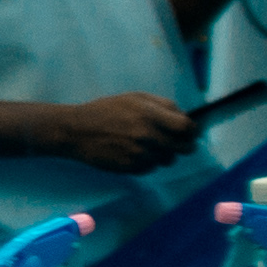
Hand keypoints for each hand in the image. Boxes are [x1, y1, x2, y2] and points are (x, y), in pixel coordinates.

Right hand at [49, 91, 197, 172]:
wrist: (75, 130)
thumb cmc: (105, 110)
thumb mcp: (135, 98)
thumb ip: (163, 105)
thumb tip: (185, 117)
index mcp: (151, 115)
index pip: (187, 127)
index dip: (192, 130)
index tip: (189, 132)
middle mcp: (148, 136)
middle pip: (184, 148)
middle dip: (183, 145)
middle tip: (175, 142)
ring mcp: (140, 154)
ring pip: (168, 160)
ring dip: (163, 154)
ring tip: (148, 146)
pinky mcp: (130, 167)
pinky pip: (151, 168)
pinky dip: (147, 162)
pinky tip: (133, 153)